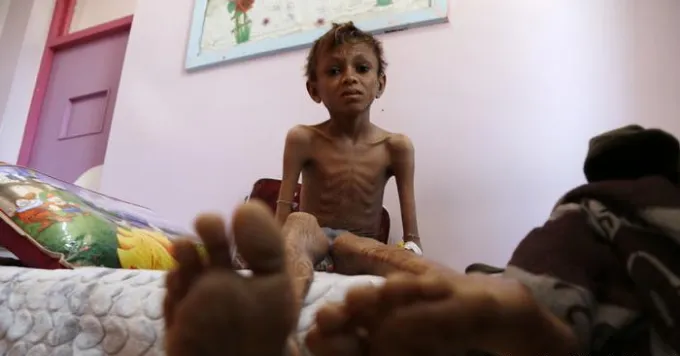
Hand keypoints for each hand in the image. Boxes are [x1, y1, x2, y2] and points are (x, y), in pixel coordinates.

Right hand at [164, 203, 297, 355]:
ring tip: (185, 249)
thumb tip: (244, 206)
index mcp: (257, 277)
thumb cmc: (256, 332)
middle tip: (206, 222)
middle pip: (216, 250)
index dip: (244, 225)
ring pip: (189, 270)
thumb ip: (265, 248)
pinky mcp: (178, 321)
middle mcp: (228, 287)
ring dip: (185, 257)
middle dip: (210, 232)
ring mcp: (200, 303)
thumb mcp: (272, 287)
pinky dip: (172, 288)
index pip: (249, 244)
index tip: (240, 211)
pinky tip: (176, 281)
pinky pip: (171, 299)